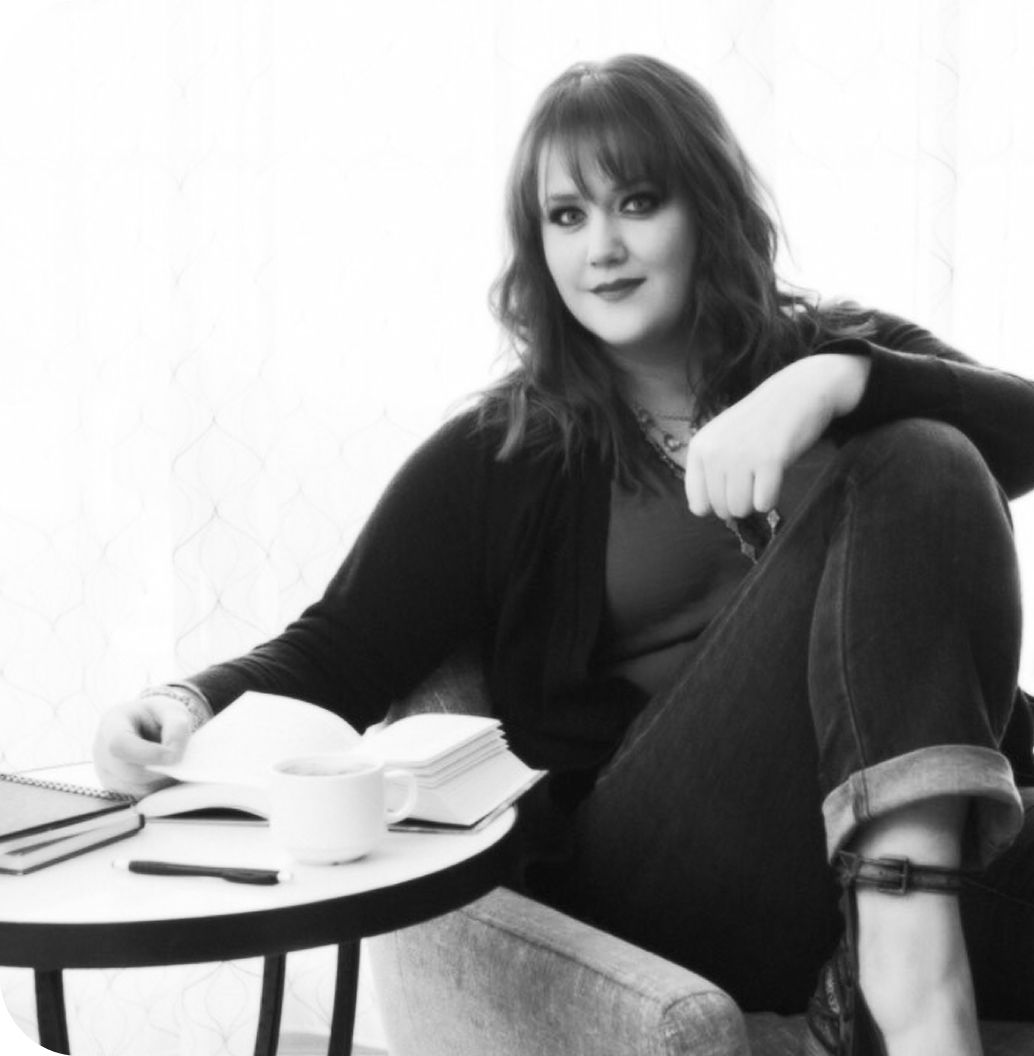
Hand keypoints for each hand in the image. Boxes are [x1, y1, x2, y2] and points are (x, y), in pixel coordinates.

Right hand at [93, 694, 193, 796]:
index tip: (172, 755)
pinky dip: (157, 787)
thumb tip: (173, 755)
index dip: (148, 754)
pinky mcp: (115, 789)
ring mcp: (104, 772)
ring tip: (169, 761)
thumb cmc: (158, 716)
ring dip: (161, 779)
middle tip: (178, 758)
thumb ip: (177, 726)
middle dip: (160, 769)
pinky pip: (140, 796)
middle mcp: (100, 750)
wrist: (146, 725)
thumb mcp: (171, 710)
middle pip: (129, 772)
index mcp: (112, 723)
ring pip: (136, 788)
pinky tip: (162, 771)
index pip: (119, 744)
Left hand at [684, 353, 870, 518]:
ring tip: (762, 474)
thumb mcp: (722, 439)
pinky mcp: (769, 460)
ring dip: (755, 500)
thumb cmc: (760, 422)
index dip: (718, 503)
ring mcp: (740, 456)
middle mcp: (714, 452)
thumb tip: (700, 511)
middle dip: (740, 501)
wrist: (798, 391)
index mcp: (699, 448)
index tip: (732, 486)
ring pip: (741, 509)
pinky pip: (764, 504)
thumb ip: (707, 470)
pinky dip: (773, 497)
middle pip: (721, 510)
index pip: (698, 505)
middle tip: (753, 476)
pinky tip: (775, 474)